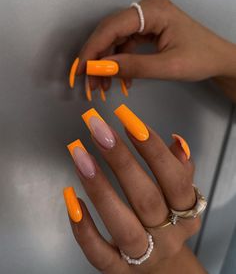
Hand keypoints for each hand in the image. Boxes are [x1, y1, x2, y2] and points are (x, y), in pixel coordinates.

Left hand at [64, 105, 205, 273]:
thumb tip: (177, 141)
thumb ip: (180, 168)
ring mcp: (143, 255)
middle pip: (146, 198)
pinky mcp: (118, 270)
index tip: (129, 121)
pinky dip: (84, 229)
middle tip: (97, 129)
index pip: (174, 178)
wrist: (164, 266)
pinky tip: (71, 199)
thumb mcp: (181, 195)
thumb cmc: (169, 219)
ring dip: (99, 189)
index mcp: (186, 212)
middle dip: (121, 160)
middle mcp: (167, 234)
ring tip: (79, 155)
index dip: (153, 149)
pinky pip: (100, 255)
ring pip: (122, 225)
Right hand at [77, 0, 235, 100]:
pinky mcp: (147, 29)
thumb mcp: (167, 66)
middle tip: (89, 82)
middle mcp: (146, 10)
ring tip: (102, 86)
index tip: (81, 70)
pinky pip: (125, 45)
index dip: (92, 49)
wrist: (218, 59)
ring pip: (115, 41)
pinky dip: (119, 63)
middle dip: (97, 60)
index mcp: (153, 11)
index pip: (112, 27)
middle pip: (110, 33)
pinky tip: (119, 79)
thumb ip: (134, 66)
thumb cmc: (201, 58)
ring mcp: (146, 19)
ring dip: (107, 64)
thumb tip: (103, 68)